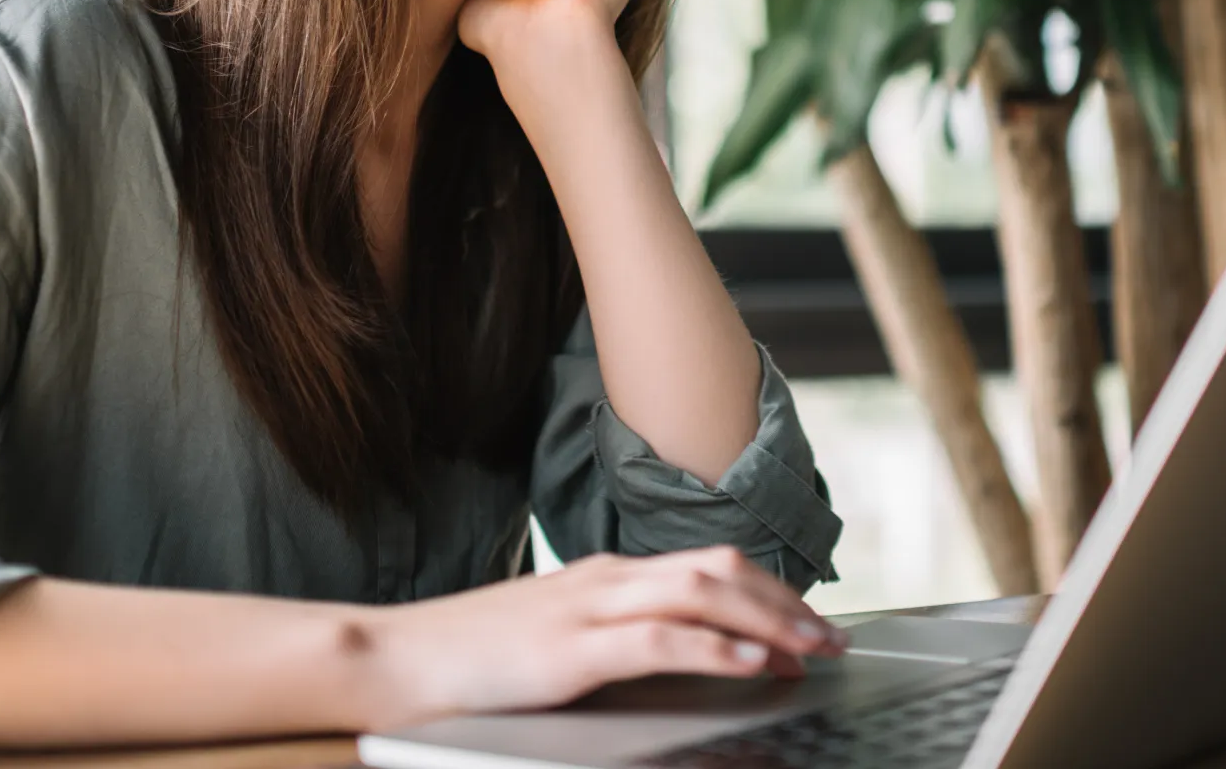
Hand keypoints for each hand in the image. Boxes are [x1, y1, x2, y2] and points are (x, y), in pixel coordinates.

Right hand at [366, 546, 848, 728]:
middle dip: (783, 599)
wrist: (395, 657)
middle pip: (716, 568)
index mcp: (603, 576)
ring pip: (700, 591)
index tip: (806, 618)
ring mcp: (586, 609)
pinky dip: (714, 645)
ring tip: (809, 647)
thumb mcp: (552, 637)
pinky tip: (749, 659)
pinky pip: (658, 638)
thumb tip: (668, 651)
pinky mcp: (569, 648)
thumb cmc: (471, 658)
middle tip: (830, 634)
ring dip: (766, 618)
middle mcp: (604, 580)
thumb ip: (608, 636)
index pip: (703, 565)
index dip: (764, 588)